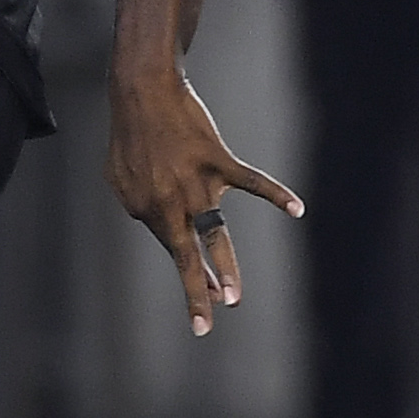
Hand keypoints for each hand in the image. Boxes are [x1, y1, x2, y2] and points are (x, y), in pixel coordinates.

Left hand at [106, 69, 301, 335]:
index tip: (203, 297)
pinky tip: (297, 208)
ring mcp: (197, 184)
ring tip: (233, 297)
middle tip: (206, 323)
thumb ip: (140, 207)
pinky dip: (277, 194)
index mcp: (148, 209)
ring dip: (225, 267)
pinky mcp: (217, 161)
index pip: (173, 249)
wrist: (143, 94)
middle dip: (196, 291)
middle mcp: (172, 203)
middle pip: (186, 255)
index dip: (189, 270)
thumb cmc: (132, 136)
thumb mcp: (121, 178)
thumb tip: (161, 227)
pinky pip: (252, 182)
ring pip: (216, 233)